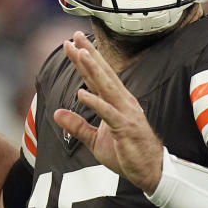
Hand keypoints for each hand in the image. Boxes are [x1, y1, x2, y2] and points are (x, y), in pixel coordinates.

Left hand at [53, 31, 163, 193]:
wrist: (150, 171)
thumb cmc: (127, 154)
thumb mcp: (95, 140)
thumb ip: (77, 126)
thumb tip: (57, 113)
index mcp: (117, 102)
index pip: (98, 77)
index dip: (85, 61)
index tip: (73, 44)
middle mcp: (123, 102)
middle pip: (103, 74)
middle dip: (89, 54)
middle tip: (75, 36)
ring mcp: (125, 113)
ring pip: (107, 87)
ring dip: (93, 70)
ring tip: (80, 54)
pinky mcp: (125, 128)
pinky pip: (108, 113)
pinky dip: (95, 102)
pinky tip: (81, 93)